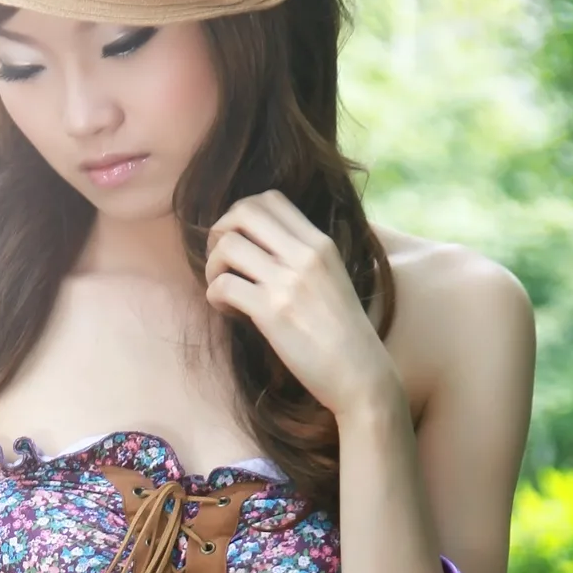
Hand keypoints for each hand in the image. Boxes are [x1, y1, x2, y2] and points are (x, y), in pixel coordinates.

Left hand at [204, 189, 400, 423]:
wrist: (360, 374)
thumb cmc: (344, 335)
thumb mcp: (333, 280)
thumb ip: (304, 259)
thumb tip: (263, 249)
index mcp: (321, 243)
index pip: (270, 199)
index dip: (241, 215)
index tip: (239, 242)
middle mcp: (305, 255)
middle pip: (243, 211)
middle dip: (219, 232)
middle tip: (221, 261)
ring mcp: (288, 282)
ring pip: (227, 246)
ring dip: (212, 266)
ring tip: (222, 289)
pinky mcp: (272, 312)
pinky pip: (223, 285)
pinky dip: (214, 296)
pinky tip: (228, 311)